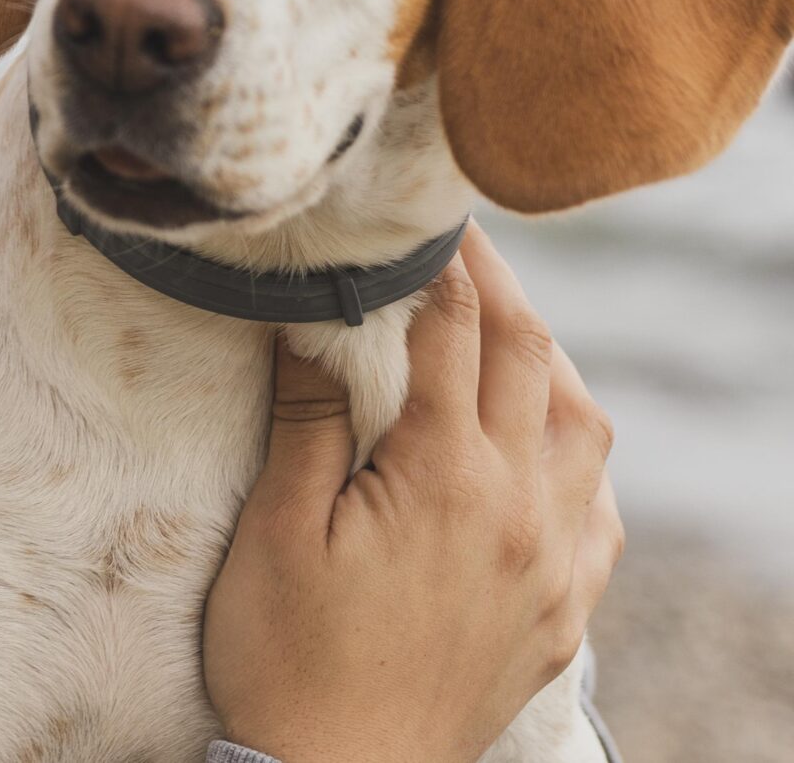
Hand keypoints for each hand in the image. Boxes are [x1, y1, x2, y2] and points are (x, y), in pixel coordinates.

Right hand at [204, 222, 622, 762]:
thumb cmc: (286, 659)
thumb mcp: (275, 530)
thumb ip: (307, 418)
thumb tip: (311, 319)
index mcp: (446, 479)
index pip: (456, 334)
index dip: (442, 264)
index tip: (423, 218)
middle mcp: (521, 511)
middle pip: (532, 362)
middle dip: (499, 290)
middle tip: (462, 246)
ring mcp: (552, 566)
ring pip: (587, 430)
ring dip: (551, 364)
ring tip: (506, 332)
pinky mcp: (560, 615)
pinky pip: (601, 513)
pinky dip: (579, 457)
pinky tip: (545, 448)